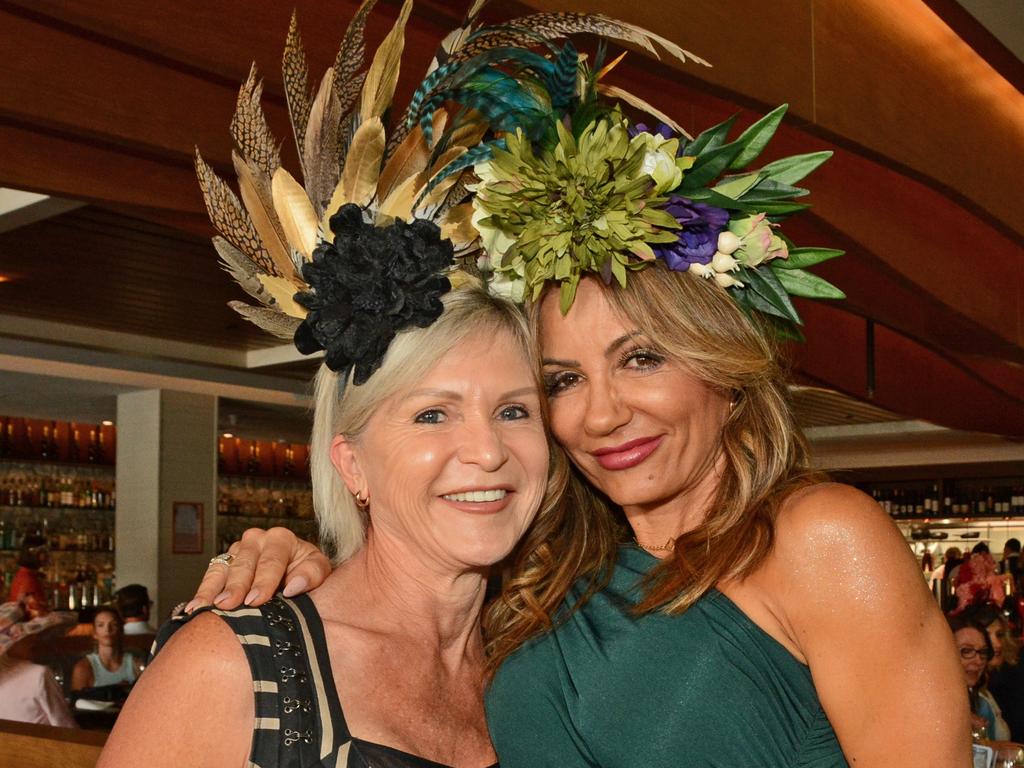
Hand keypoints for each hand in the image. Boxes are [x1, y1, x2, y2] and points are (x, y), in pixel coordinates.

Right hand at [185, 527, 330, 611]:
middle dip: (237, 585)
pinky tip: (195, 608)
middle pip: (245, 564)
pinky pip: (210, 576)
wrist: (293, 574)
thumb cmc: (306, 573)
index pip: (272, 561)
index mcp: (282, 539)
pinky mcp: (223, 563)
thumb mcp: (318, 571)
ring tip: (206, 608)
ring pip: (224, 568)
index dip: (264, 581)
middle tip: (230, 605)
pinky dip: (203, 593)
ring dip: (215, 590)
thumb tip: (294, 586)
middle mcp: (257, 540)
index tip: (257, 599)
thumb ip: (312, 574)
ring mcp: (237, 550)